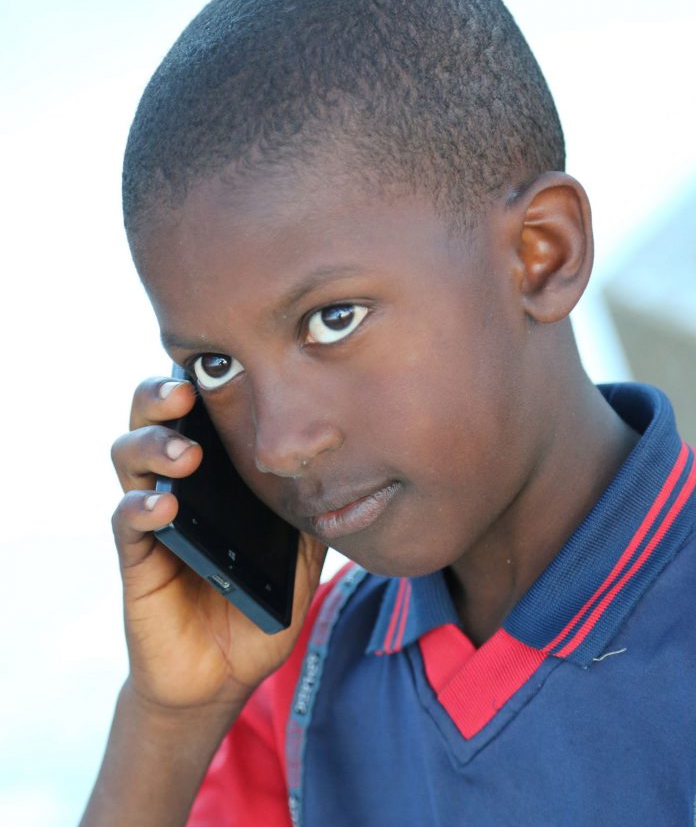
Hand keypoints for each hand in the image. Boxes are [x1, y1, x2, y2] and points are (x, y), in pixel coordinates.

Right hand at [110, 376, 326, 713]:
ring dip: (152, 445)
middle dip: (159, 395)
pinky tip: (165, 506)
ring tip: (185, 454)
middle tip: (184, 391)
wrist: (222, 675)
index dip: (200, 382)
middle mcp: (176, 484)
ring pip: (128, 458)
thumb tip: (347, 473)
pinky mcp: (137, 559)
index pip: (197, 414)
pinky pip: (127, 521)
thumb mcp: (297, 557)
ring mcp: (153, 519)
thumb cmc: (256, 608)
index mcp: (213, 477)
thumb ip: (309, 515)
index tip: (223, 363)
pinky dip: (142, 507)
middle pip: (150, 419)